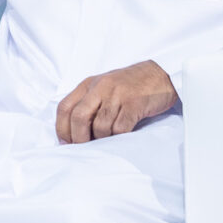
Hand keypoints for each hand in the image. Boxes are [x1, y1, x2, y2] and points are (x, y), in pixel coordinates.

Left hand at [56, 60, 176, 143]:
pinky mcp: (135, 104)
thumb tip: (73, 131)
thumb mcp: (104, 87)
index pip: (64, 107)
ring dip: (101, 139)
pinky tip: (121, 136)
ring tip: (106, 141)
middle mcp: (100, 87)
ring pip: (100, 125)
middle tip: (84, 148)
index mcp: (88, 84)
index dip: (62, 128)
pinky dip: (118, 137)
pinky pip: (120, 128)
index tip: (66, 143)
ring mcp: (118, 95)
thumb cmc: (130, 85)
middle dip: (78, 138)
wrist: (161, 74)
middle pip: (79, 117)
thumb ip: (88, 102)